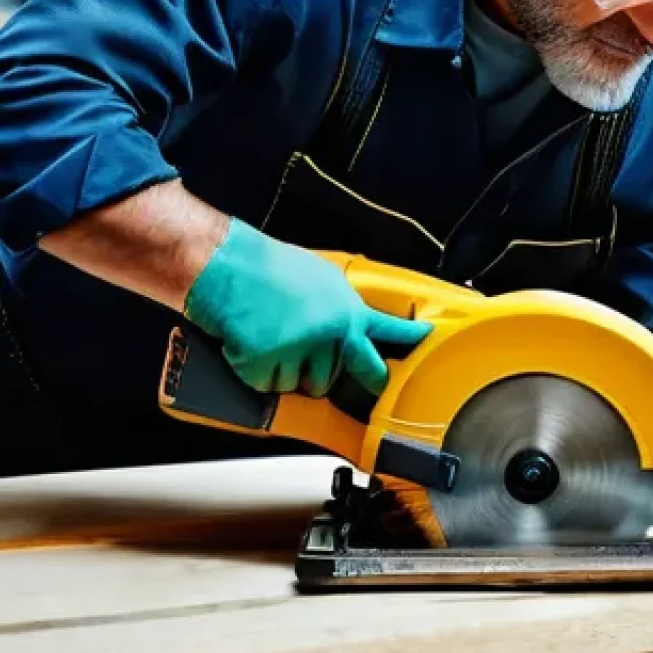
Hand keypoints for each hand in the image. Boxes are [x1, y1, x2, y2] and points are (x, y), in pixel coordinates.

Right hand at [183, 217, 431, 395]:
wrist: (226, 265)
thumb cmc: (268, 266)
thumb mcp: (322, 278)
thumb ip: (341, 305)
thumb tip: (350, 322)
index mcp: (349, 311)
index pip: (391, 331)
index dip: (410, 339)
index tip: (426, 341)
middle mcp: (333, 336)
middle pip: (356, 376)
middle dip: (354, 380)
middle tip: (343, 377)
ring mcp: (302, 355)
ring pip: (310, 387)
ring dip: (296, 374)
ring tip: (277, 338)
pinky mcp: (269, 370)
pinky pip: (272, 387)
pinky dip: (260, 374)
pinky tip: (253, 344)